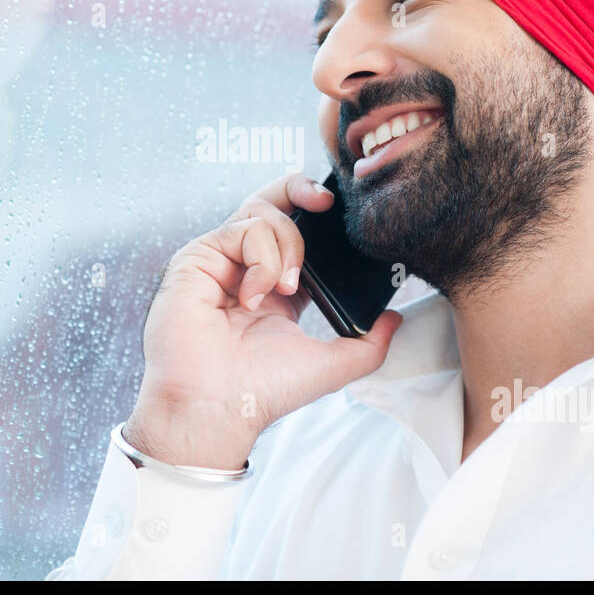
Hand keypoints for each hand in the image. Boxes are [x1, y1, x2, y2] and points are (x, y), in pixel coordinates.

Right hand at [122, 172, 402, 468]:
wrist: (219, 405)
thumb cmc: (264, 390)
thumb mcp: (331, 364)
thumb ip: (369, 342)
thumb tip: (395, 317)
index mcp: (276, 286)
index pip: (299, 232)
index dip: (321, 217)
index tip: (343, 214)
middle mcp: (245, 266)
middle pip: (273, 201)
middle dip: (302, 188)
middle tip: (326, 203)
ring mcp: (220, 259)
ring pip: (263, 211)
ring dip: (288, 246)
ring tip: (286, 288)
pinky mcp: (198, 256)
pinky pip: (243, 229)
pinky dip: (261, 259)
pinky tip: (254, 295)